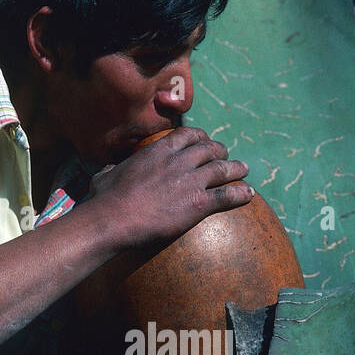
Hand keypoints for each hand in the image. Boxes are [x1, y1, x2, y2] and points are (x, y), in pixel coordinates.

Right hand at [85, 127, 252, 248]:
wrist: (113, 219)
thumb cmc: (104, 200)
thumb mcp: (105, 176)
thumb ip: (113, 170)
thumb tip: (108, 171)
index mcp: (158, 150)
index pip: (187, 135)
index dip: (199, 137)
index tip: (204, 141)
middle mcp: (178, 160)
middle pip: (208, 149)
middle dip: (219, 151)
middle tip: (226, 156)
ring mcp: (191, 181)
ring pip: (222, 169)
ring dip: (236, 168)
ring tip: (244, 170)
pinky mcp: (198, 204)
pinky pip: (227, 195)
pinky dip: (241, 194)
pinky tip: (249, 194)